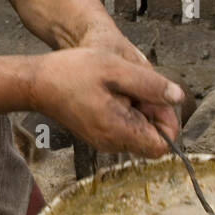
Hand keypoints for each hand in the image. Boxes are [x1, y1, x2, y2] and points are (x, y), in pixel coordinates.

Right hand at [31, 47, 184, 156]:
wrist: (37, 83)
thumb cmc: (72, 73)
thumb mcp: (116, 69)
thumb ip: (150, 85)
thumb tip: (178, 97)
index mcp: (119, 131)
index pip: (162, 145)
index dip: (167, 120)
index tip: (154, 96)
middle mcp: (112, 143)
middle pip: (151, 137)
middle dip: (151, 110)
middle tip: (132, 84)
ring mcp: (104, 140)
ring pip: (137, 130)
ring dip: (136, 108)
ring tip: (116, 86)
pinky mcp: (98, 134)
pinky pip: (123, 127)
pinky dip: (123, 109)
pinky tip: (108, 91)